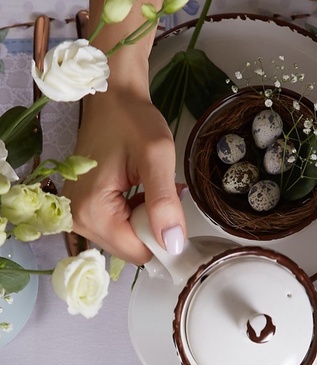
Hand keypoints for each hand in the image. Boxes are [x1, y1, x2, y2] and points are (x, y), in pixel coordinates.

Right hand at [64, 87, 185, 263]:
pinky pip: (119, 228)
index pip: (138, 252)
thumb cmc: (132, 119)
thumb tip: (173, 244)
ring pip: (128, 240)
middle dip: (152, 225)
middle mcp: (78, 219)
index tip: (169, 206)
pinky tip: (139, 190)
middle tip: (157, 189)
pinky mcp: (85, 209)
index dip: (161, 236)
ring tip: (147, 186)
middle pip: (131, 249)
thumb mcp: (157, 157)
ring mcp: (79, 215)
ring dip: (145, 219)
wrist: (112, 96)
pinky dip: (135, 214)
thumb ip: (164, 203)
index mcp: (92, 211)